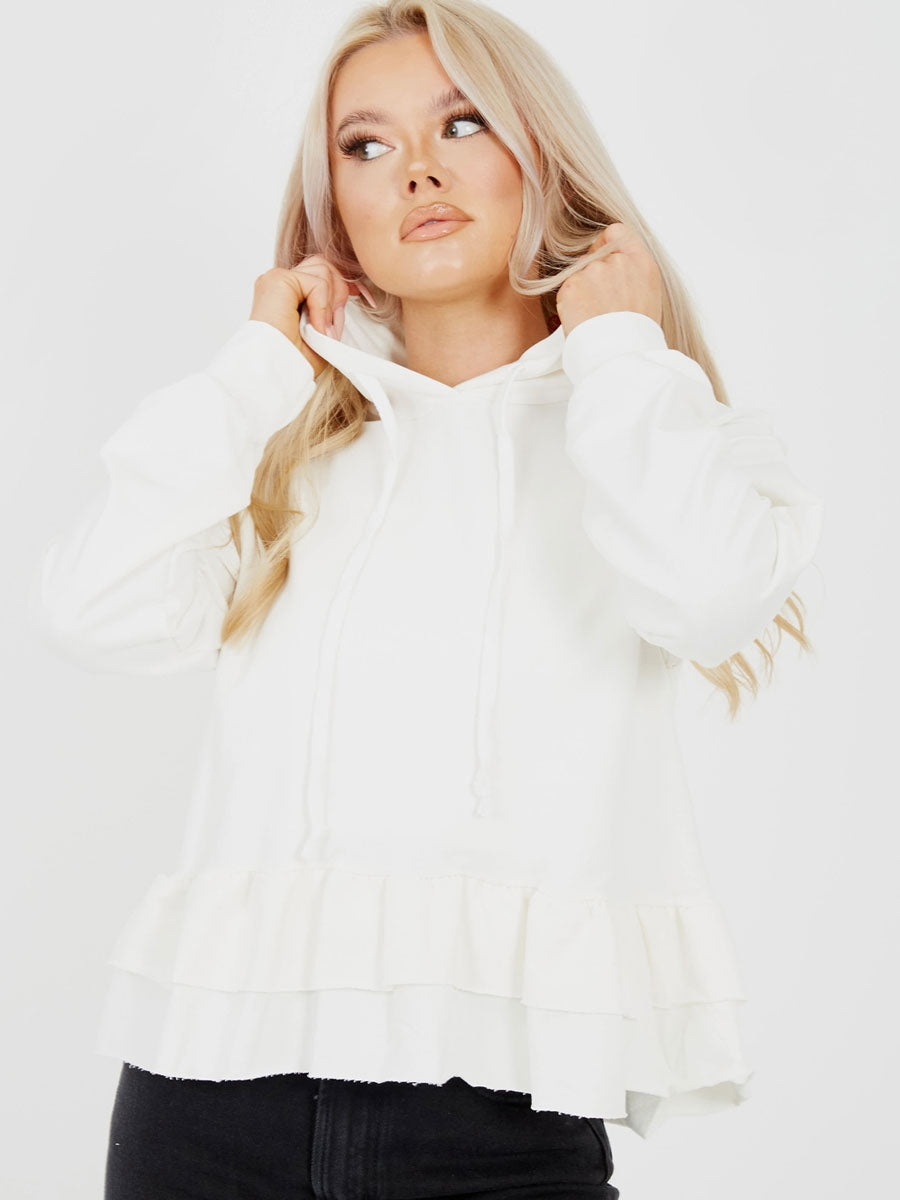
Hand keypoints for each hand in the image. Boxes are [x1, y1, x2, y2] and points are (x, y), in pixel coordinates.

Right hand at [249, 256, 367, 376]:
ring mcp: (279, 279)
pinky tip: (316, 327)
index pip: (322, 272)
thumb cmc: (294, 360)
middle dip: (340, 292)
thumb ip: (333, 309)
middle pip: (325, 264)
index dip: (344, 282)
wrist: (277, 372)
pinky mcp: (279, 280)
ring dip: (331, 303)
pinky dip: (323, 307)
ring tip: (324, 330)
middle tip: (336, 325)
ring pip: (324, 269)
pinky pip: (317, 283)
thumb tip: (356, 290)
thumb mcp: (323, 332)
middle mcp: (282, 282)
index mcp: (289, 293)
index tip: (364, 297)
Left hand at [555, 222, 662, 336]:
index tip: (602, 258)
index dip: (605, 245)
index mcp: (641, 263)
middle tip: (599, 304)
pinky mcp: (572, 285)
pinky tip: (582, 319)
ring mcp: (593, 271)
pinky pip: (566, 290)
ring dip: (581, 292)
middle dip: (592, 276)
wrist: (621, 353)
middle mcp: (617, 261)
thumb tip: (617, 272)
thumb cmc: (636, 334)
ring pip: (579, 275)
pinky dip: (570, 304)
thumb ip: (632, 275)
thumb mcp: (648, 297)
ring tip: (593, 317)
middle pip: (594, 257)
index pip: (616, 233)